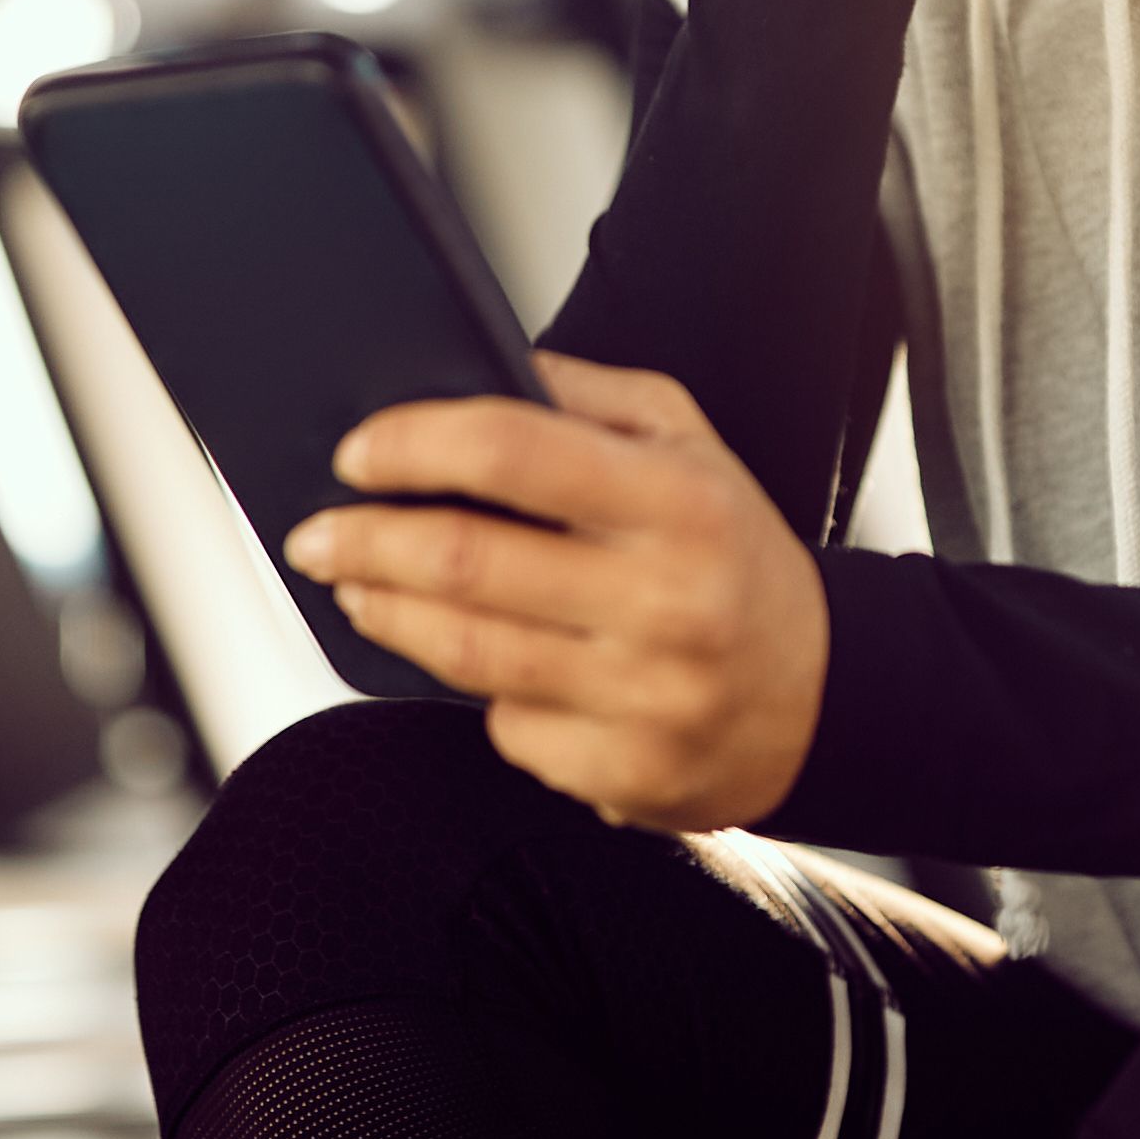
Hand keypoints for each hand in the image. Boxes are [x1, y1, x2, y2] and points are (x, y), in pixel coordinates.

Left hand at [282, 352, 827, 830]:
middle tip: (317, 534)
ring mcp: (645, 696)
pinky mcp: (622, 771)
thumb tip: (482, 367)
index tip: (357, 453)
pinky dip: (472, 692)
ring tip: (355, 587)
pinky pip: (505, 726)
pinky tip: (473, 663)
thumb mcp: (693, 447)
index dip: (414, 444)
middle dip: (363, 540)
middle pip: (464, 560)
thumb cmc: (737, 559)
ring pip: (464, 651)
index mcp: (680, 501)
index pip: (514, 448)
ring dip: (383, 612)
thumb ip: (590, 397)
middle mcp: (666, 599)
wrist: (821, 698)